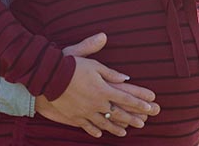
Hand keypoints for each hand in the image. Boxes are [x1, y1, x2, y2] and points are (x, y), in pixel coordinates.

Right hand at [35, 33, 160, 137]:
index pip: (125, 97)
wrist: (49, 77)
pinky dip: (94, 131)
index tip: (149, 108)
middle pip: (118, 113)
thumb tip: (126, 77)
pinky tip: (100, 134)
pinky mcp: (75, 117)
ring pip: (104, 123)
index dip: (138, 103)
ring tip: (125, 133)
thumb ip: (110, 72)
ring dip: (115, 128)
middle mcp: (97, 103)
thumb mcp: (92, 64)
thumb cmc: (72, 66)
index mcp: (103, 89)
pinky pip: (87, 126)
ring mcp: (86, 112)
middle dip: (132, 118)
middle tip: (142, 124)